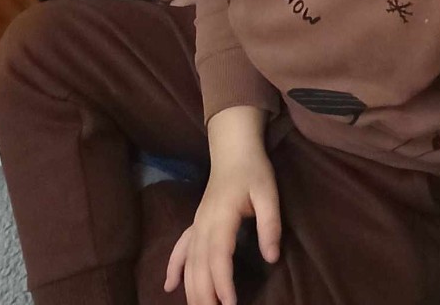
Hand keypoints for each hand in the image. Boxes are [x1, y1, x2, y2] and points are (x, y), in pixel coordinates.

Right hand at [164, 109, 280, 304]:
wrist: (233, 149)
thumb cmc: (253, 170)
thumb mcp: (268, 192)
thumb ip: (270, 224)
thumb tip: (271, 257)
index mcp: (221, 216)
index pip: (219, 256)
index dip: (223, 282)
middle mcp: (203, 223)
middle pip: (199, 266)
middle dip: (205, 295)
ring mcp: (197, 223)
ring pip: (189, 262)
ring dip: (192, 289)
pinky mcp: (196, 223)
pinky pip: (180, 248)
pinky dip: (174, 267)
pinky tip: (168, 286)